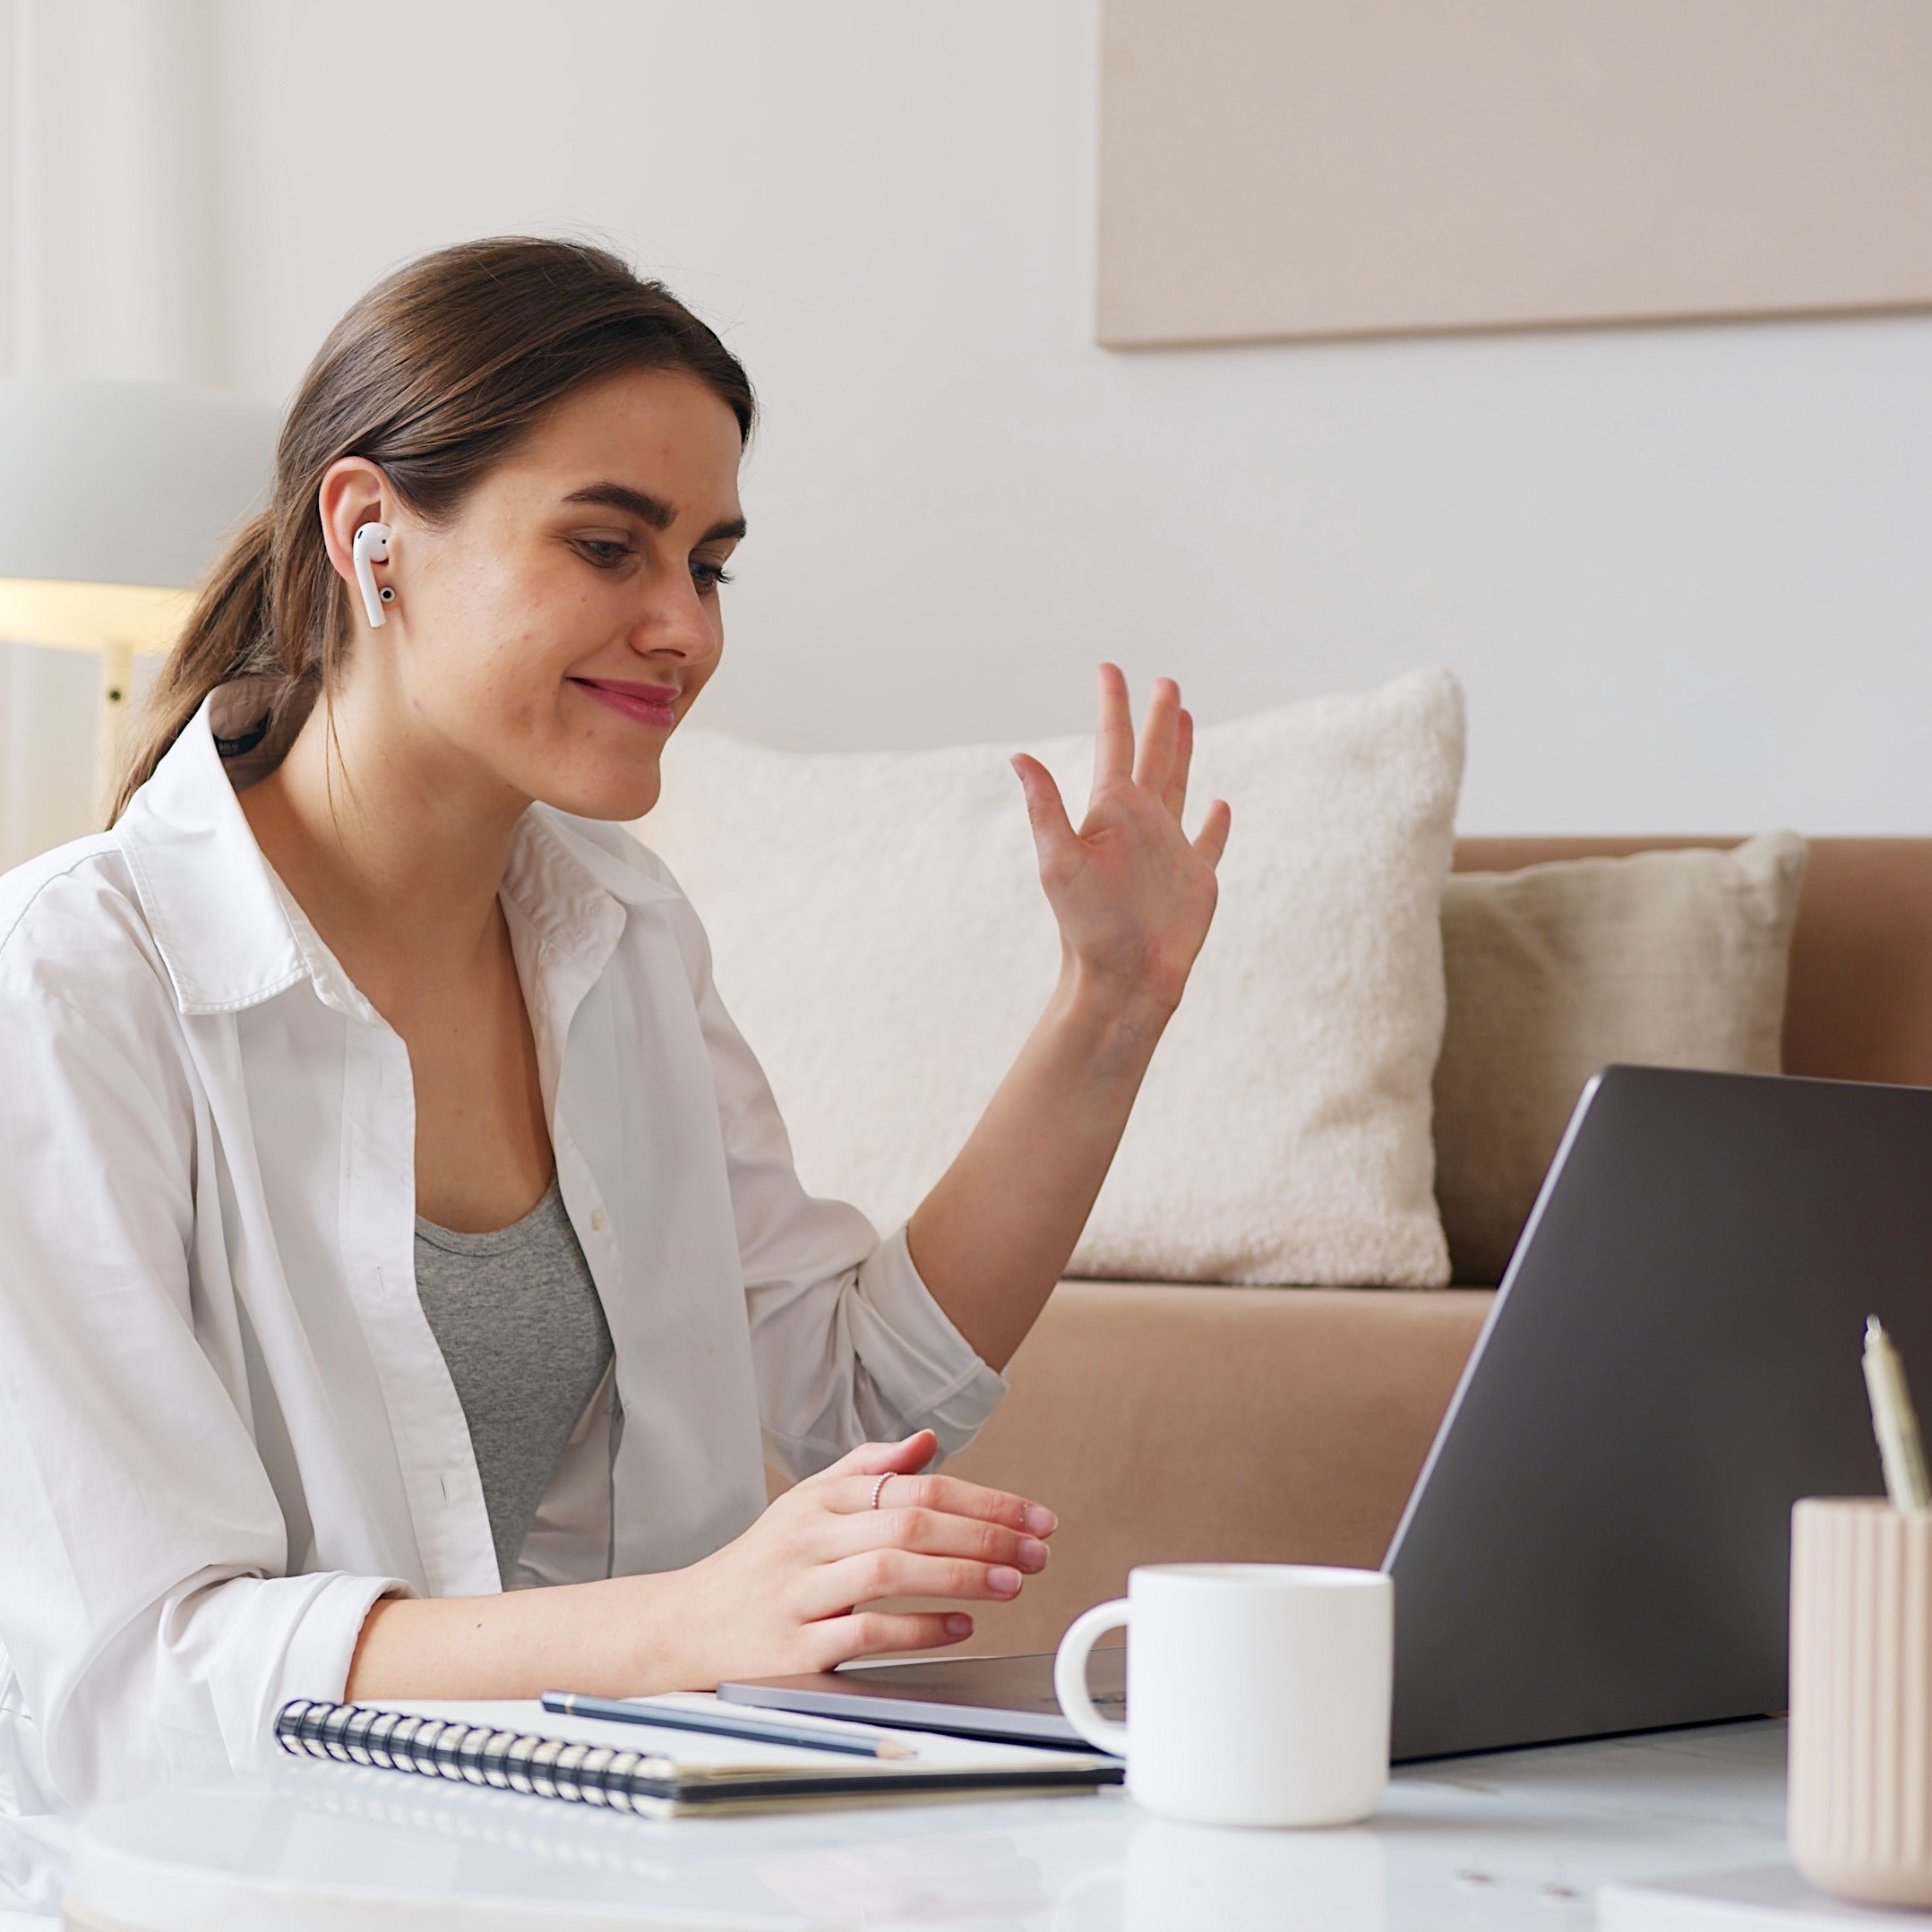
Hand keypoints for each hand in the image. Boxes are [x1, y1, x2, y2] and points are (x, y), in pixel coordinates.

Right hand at [662, 1431, 1056, 1684]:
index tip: (1034, 1516)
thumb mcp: (806, 1504)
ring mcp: (800, 1591)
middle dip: (986, 1535)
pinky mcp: (793, 1646)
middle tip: (1038, 1550)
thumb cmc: (758, 1566)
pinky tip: (959, 1627)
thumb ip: (868, 1470)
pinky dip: (918, 1630)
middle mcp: (810, 1537)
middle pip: (910, 1521)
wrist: (682, 1627)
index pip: (916, 1486)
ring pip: (890, 1569)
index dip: (985, 1498)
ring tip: (1012, 1583)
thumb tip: (928, 1441)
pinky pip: (864, 1632)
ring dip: (961, 1575)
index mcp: (821, 1498)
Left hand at [1011, 665, 1230, 1016]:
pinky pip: (1208, 842)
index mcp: (1110, 810)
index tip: (1108, 668)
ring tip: (1185, 719)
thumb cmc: (1087, 925)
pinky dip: (1215, 823)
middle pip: (1151, 756)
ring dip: (1182, 752)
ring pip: (1179, 785)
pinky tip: (1220, 805)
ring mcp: (1169, 848)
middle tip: (1164, 682)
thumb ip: (1044, 807)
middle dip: (1156, 718)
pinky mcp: (1195, 878)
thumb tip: (1017, 756)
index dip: (1112, 705)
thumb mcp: (1059, 861)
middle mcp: (1140, 823)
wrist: (1122, 977)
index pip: (1113, 744)